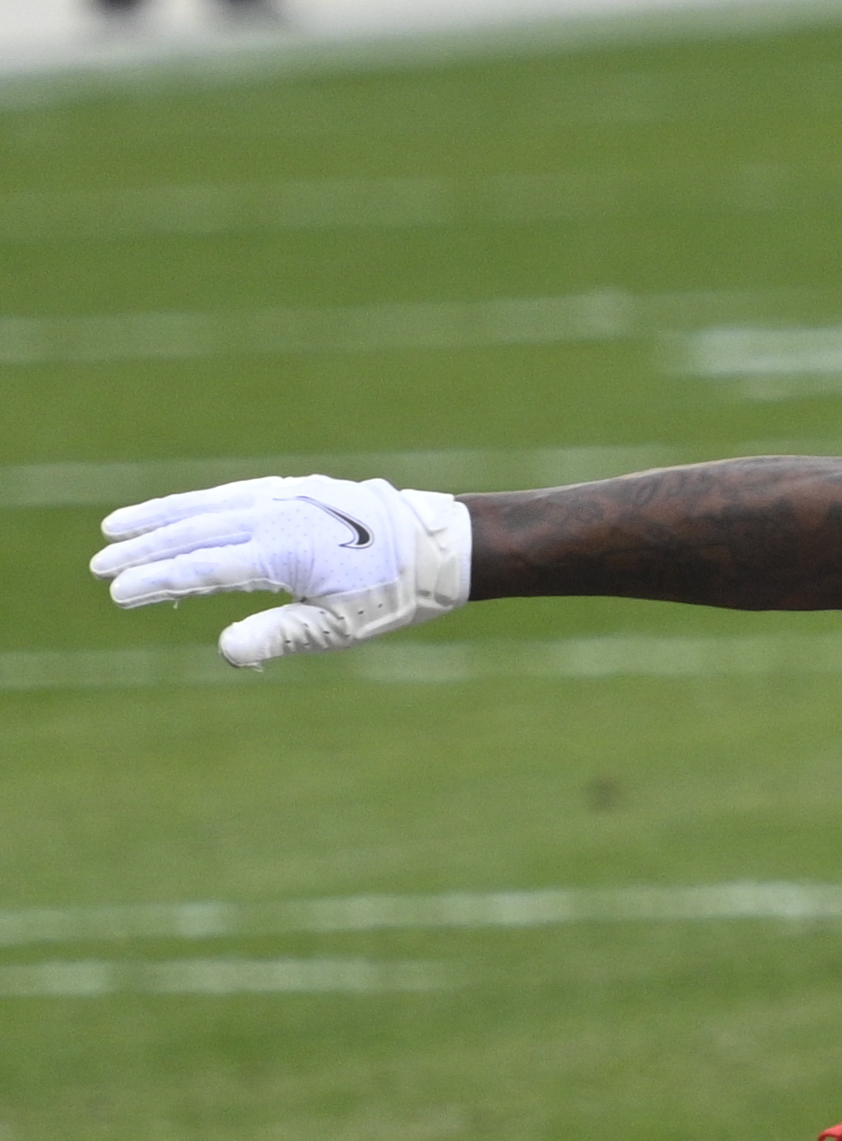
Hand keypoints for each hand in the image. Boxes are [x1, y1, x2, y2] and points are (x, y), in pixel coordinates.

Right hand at [94, 475, 474, 668]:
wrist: (444, 546)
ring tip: (116, 527)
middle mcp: (277, 515)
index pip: (202, 567)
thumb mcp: (339, 627)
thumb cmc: (393, 594)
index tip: (117, 592)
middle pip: (194, 531)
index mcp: (282, 550)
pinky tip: (178, 510)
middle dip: (144, 548)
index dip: (156, 581)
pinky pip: (233, 492)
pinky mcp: (297, 489)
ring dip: (160, 516)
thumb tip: (225, 651)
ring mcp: (286, 496)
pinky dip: (198, 501)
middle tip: (97, 566)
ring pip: (208, 504)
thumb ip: (279, 635)